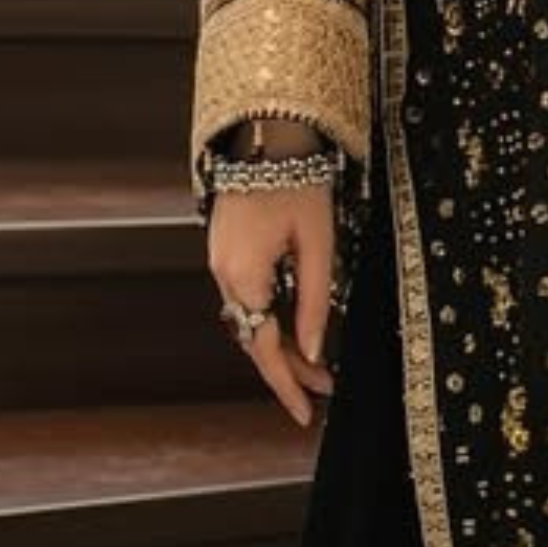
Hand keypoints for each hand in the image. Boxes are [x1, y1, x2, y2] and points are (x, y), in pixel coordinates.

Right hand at [207, 174, 338, 431]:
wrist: (265, 133)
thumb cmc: (297, 181)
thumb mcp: (317, 244)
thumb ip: (313, 300)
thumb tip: (316, 350)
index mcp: (244, 275)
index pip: (264, 347)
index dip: (287, 384)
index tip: (307, 413)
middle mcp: (223, 273)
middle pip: (254, 337)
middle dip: (290, 366)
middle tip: (327, 388)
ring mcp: (220, 260)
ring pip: (250, 318)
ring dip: (281, 342)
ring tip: (318, 363)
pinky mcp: (225, 248)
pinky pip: (246, 296)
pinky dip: (269, 317)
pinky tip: (294, 325)